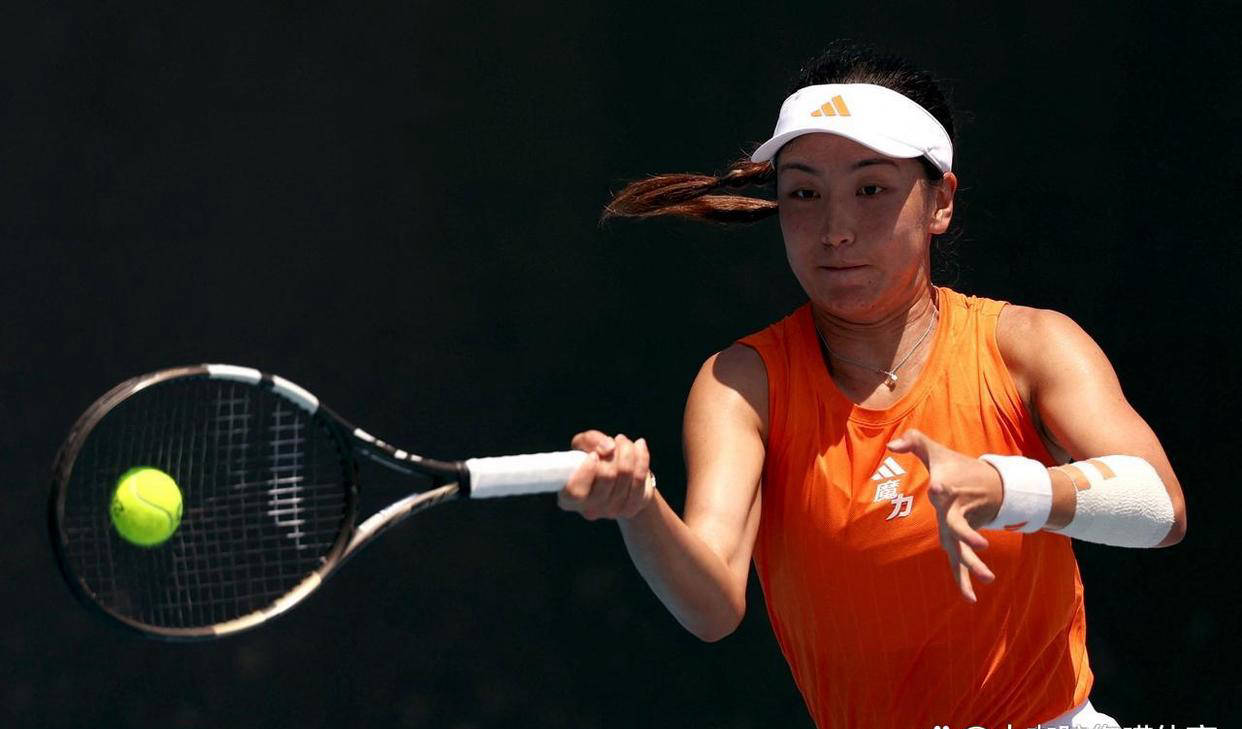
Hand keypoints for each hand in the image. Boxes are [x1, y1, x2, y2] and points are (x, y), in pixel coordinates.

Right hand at [559, 430, 654, 520]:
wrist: (616, 476)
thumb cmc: (594, 458)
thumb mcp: (583, 445)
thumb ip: (590, 440)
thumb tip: (609, 448)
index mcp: (569, 498)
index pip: (576, 491)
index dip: (587, 470)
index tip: (594, 454)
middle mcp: (589, 510)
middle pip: (608, 476)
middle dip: (615, 450)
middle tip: (616, 440)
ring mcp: (611, 512)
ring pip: (628, 474)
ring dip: (628, 450)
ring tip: (624, 441)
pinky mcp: (632, 508)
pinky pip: (641, 478)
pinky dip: (642, 457)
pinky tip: (639, 446)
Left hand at [888, 429, 1001, 602]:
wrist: (992, 482)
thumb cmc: (956, 466)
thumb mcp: (935, 450)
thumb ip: (913, 441)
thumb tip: (891, 445)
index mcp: (947, 488)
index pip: (942, 488)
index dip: (941, 487)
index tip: (939, 487)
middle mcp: (956, 510)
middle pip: (960, 525)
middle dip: (968, 535)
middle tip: (981, 545)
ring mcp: (962, 527)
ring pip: (967, 548)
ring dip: (975, 564)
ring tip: (987, 578)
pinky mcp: (964, 539)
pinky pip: (962, 561)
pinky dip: (964, 579)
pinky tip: (969, 599)